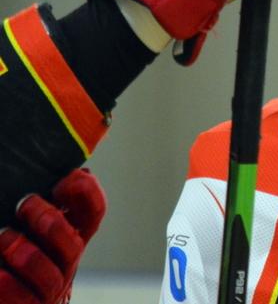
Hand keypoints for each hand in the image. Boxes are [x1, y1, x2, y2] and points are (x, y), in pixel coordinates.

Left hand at [0, 169, 105, 303]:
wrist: (0, 287)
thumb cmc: (7, 247)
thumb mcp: (23, 216)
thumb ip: (35, 197)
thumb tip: (54, 163)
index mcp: (67, 234)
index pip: (92, 212)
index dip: (87, 194)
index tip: (68, 179)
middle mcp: (62, 262)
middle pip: (73, 244)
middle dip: (52, 222)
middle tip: (25, 204)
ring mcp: (46, 289)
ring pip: (52, 275)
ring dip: (29, 254)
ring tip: (4, 237)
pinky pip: (23, 299)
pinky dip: (9, 285)